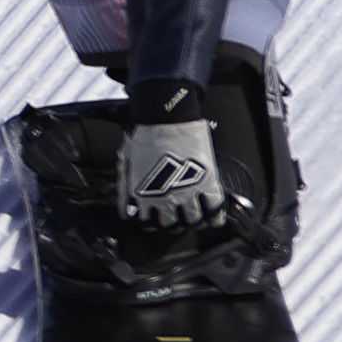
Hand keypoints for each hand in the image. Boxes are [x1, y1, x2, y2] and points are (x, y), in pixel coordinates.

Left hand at [117, 88, 229, 226]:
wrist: (166, 117)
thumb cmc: (146, 134)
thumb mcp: (126, 162)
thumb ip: (126, 186)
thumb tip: (127, 203)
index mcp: (142, 195)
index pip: (146, 222)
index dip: (152, 221)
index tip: (157, 219)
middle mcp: (164, 199)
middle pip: (170, 225)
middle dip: (173, 222)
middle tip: (178, 216)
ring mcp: (186, 193)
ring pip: (193, 220)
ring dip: (194, 220)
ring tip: (197, 216)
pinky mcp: (206, 183)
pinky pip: (214, 208)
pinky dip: (215, 215)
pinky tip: (214, 216)